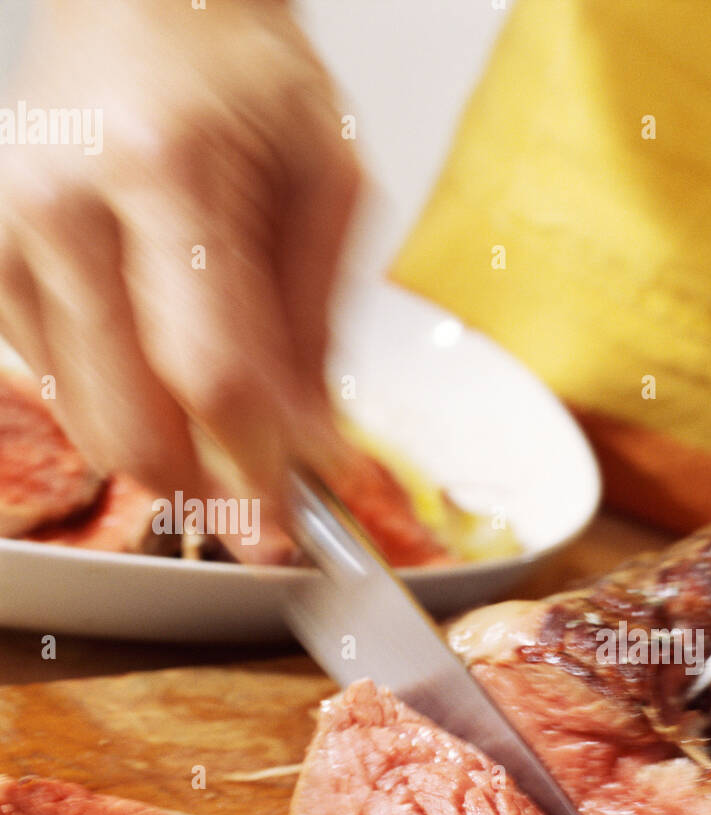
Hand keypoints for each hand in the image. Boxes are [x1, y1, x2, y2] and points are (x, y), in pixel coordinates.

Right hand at [0, 0, 359, 510]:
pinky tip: (165, 376)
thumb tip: (315, 448)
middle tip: (267, 513)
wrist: (145, 2)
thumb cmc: (245, 77)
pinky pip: (60, 387)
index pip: (212, 374)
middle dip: (212, 488)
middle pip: (134, 419)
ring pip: (91, 421)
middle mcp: (65, 205)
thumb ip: (319, 324)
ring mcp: (10, 234)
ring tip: (228, 436)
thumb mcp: (327, 181)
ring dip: (170, 457)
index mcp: (166, 171)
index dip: (260, 465)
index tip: (298, 515)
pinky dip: (125, 407)